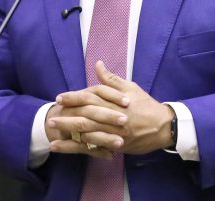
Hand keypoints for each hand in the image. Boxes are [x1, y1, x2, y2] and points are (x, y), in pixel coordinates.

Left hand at [52, 61, 174, 154]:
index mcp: (114, 102)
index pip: (90, 98)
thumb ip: (111, 79)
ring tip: (53, 138)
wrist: (163, 127)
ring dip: (69, 137)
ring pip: (88, 135)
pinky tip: (68, 150)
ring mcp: (113, 133)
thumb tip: (98, 64)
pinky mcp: (116, 146)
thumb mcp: (130, 88)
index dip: (74, 98)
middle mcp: (112, 118)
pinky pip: (95, 148)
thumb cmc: (146, 105)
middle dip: (67, 119)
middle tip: (51, 119)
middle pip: (86, 118)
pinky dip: (81, 149)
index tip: (60, 98)